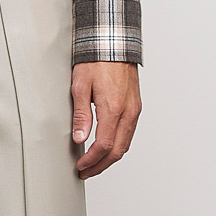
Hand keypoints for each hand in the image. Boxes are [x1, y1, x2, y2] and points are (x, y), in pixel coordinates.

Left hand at [71, 61, 141, 179]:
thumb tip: (79, 138)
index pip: (103, 145)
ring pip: (125, 144)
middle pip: (117, 151)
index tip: (80, 166)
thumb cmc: (96, 61)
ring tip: (93, 165)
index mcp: (113, 108)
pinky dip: (117, 146)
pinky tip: (106, 149)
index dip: (91, 160)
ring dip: (109, 159)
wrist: (114, 42)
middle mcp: (128, 111)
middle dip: (100, 166)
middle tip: (85, 172)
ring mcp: (134, 110)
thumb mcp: (80, 86)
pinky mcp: (135, 107)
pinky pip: (128, 134)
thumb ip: (81, 115)